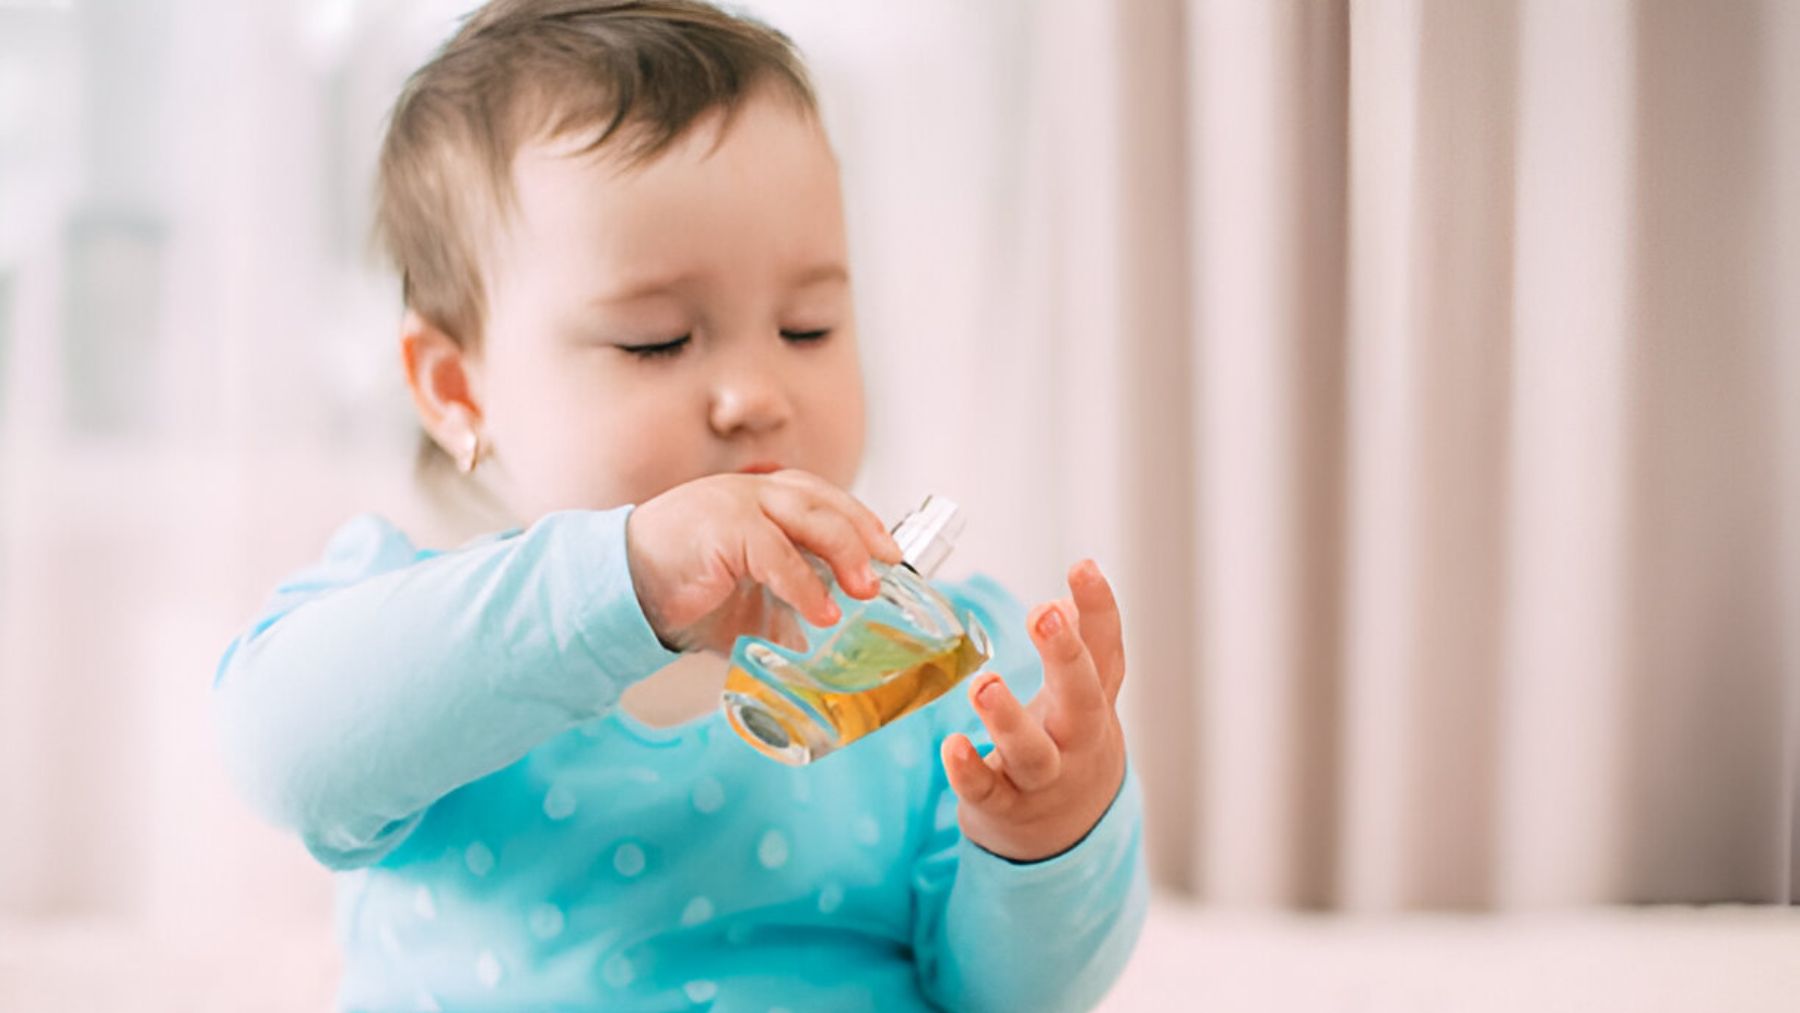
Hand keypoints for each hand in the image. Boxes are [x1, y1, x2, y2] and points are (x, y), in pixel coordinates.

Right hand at [625, 470, 901, 654]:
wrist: (618, 587)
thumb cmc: (679, 589)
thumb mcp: (743, 598)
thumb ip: (780, 608)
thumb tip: (817, 641)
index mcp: (757, 498)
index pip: (822, 496)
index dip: (860, 519)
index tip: (889, 551)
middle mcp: (751, 492)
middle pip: (824, 501)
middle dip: (863, 533)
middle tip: (888, 570)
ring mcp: (735, 504)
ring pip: (809, 516)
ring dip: (845, 553)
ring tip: (864, 591)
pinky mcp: (721, 528)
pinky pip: (775, 553)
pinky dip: (804, 584)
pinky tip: (821, 612)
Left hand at [941, 559, 1128, 861]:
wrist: (1065, 834)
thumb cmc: (1067, 742)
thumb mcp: (1082, 693)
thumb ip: (1080, 643)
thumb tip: (1074, 586)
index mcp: (1094, 703)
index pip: (1106, 652)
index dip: (1099, 610)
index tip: (1082, 566)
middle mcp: (1076, 741)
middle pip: (1082, 699)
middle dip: (1065, 656)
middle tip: (1044, 613)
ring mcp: (1044, 779)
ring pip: (1033, 753)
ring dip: (1009, 719)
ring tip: (985, 684)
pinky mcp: (1006, 808)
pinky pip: (989, 792)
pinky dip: (971, 771)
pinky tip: (953, 746)